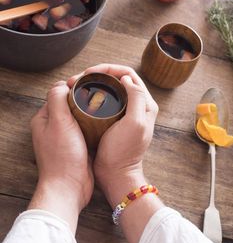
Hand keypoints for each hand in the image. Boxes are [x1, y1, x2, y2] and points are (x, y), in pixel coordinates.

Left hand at [29, 81, 93, 231]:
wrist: (70, 186)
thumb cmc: (62, 156)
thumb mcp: (58, 122)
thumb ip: (57, 99)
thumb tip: (64, 84)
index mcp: (44, 119)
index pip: (58, 94)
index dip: (73, 87)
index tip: (89, 85)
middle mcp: (53, 127)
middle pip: (69, 105)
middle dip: (83, 100)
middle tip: (99, 95)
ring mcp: (65, 137)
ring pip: (79, 117)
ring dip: (90, 113)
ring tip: (104, 107)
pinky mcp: (77, 146)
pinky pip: (86, 130)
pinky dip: (94, 125)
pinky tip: (105, 122)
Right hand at [67, 64, 157, 202]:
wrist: (115, 174)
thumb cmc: (124, 152)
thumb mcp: (135, 124)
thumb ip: (136, 98)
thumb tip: (126, 78)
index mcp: (145, 103)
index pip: (128, 74)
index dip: (109, 69)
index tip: (90, 73)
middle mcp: (136, 105)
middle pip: (118, 79)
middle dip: (98, 74)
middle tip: (79, 78)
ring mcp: (124, 112)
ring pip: (110, 89)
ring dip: (94, 83)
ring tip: (77, 85)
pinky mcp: (113, 120)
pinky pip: (104, 100)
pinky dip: (93, 95)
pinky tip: (81, 97)